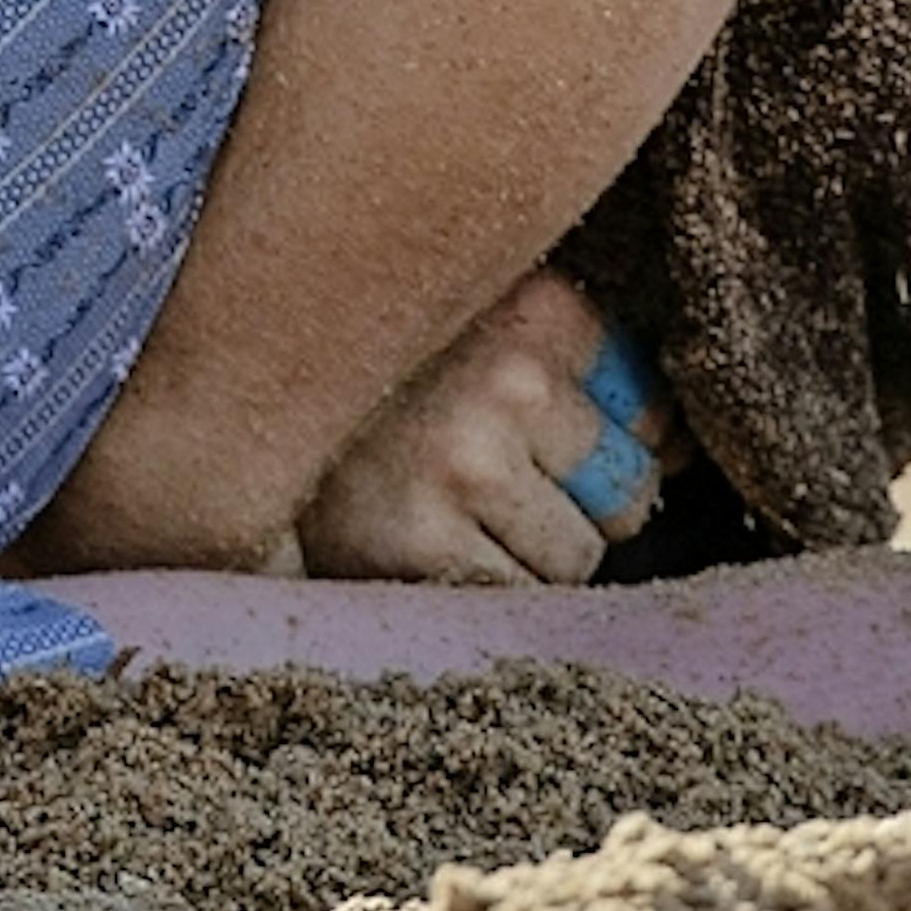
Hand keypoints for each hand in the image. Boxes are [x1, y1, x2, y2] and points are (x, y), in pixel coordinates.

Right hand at [293, 270, 677, 583]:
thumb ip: (566, 358)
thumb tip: (679, 444)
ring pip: (579, 557)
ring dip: (523, 554)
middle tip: (475, 475)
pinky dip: (478, 592)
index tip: (534, 434)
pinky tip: (422, 547)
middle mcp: (507, 378)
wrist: (232, 419)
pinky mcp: (422, 547)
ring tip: (440, 509)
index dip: (599, 440)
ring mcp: (465, 465)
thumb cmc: (373, 385)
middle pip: (627, 490)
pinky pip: (516, 603)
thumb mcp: (471, 327)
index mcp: (535, 306)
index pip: (650, 411)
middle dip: (571, 504)